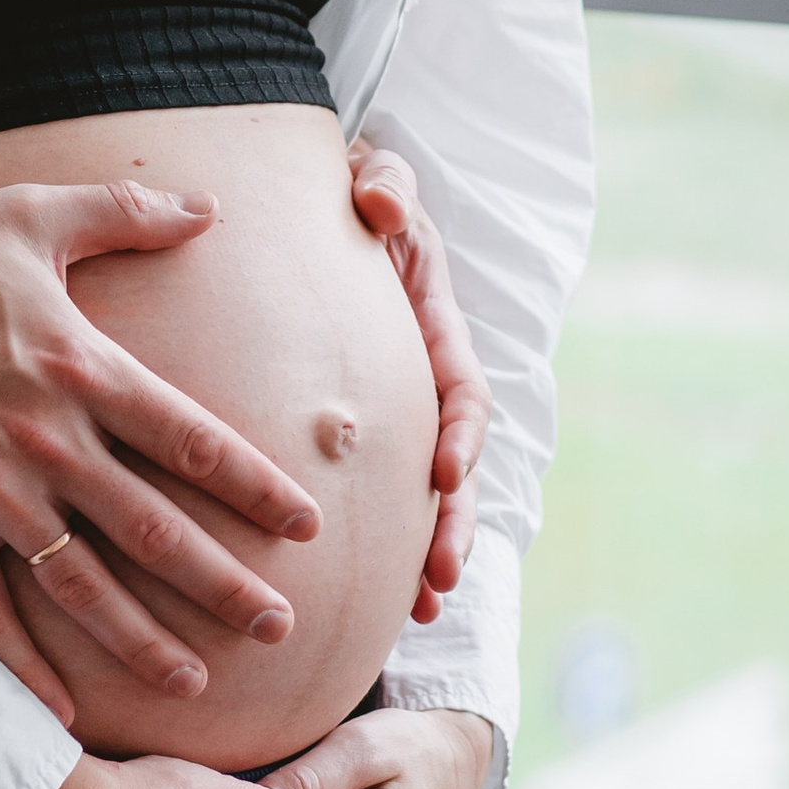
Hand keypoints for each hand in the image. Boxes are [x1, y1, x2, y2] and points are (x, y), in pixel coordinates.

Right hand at [0, 189, 322, 728]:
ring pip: (80, 584)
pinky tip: (64, 710)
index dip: (253, 485)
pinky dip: (23, 666)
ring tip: (197, 681)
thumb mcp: (31, 214)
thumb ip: (125, 210)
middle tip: (280, 627)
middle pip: (152, 527)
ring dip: (141, 640)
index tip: (305, 525)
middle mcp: (43, 438)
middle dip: (222, 584)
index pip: (189, 437)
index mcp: (79, 365)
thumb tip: (207, 205)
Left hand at [346, 145, 488, 622]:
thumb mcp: (374, 179)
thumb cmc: (355, 196)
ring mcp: (398, 413)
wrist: (327, 211)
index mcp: (435, 329)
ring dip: (428, 550)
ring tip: (419, 609)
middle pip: (455, 466)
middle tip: (442, 578)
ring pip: (425, 494)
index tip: (447, 470)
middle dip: (455, 522)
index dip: (461, 433)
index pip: (462, 390)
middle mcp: (425, 381)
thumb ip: (385, 185)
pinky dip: (384, 545)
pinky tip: (375, 596)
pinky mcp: (363, 434)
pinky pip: (378, 495)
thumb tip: (384, 207)